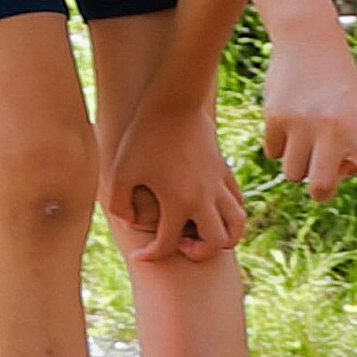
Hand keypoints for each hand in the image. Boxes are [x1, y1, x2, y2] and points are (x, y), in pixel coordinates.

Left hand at [108, 106, 250, 263]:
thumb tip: (129, 223)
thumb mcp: (120, 170)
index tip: (137, 255)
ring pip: (237, 225)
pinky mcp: (224, 171)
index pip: (167, 245)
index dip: (150, 256)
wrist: (174, 100)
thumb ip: (119, 203)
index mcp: (178, 201)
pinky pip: (237, 202)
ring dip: (222, 237)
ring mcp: (218, 184)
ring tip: (200, 232)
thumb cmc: (143, 135)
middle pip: (216, 243)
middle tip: (178, 243)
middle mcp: (203, 198)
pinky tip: (206, 209)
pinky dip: (228, 214)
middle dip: (197, 253)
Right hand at [258, 47, 356, 211]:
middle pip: (319, 188)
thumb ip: (349, 147)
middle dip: (320, 188)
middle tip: (322, 173)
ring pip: (293, 174)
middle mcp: (333, 129)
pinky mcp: (275, 118)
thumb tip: (327, 179)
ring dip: (298, 163)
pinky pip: (272, 153)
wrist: (307, 39)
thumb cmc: (337, 82)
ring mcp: (302, 124)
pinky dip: (279, 144)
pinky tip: (289, 119)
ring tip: (306, 134)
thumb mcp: (355, 110)